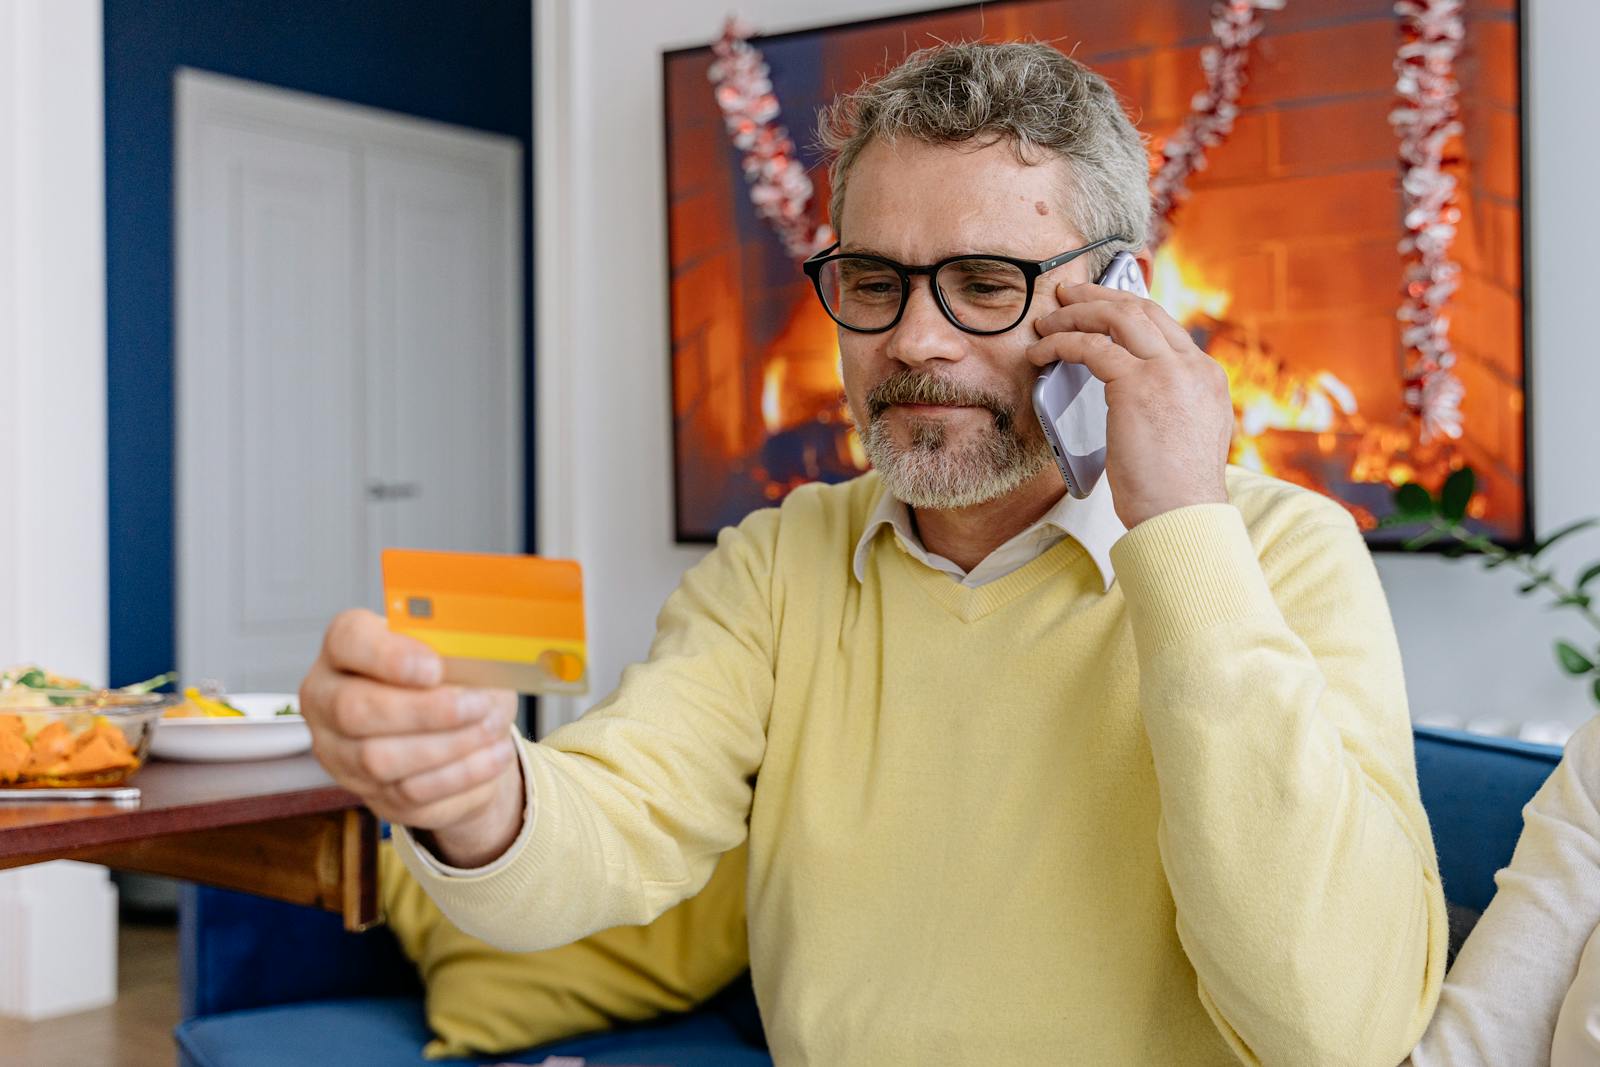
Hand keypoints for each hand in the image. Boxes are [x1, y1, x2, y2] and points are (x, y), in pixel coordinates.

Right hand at [299, 609, 524, 867]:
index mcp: (345, 646)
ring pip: (379, 759)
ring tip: (491, 729)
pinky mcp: (369, 793)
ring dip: (447, 746)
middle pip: (354, 710)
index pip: (348, 640)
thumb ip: (459, 653)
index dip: (389, 656)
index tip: (434, 668)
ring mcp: (339, 752)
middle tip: (477, 706)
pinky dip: (460, 774)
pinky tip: (493, 755)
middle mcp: (327, 698)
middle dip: (424, 711)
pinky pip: (409, 793)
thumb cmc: (452, 675)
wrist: (458, 728)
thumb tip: (479, 668)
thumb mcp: (462, 653)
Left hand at [1027, 281, 1232, 528]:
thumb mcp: (1185, 436)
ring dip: (1076, 314)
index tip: (1100, 308)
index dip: (1127, 309)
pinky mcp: (1137, 385)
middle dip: (1099, 297)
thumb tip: (1137, 398)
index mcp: (1207, 377)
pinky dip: (1061, 344)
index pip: (1164, 325)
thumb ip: (1170, 406)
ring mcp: (1169, 371)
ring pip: (1117, 317)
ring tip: (1048, 321)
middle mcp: (1192, 366)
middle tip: (1068, 297)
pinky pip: (1091, 347)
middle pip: (1142, 309)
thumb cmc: (1174, 492)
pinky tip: (1042, 352)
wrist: (1183, 516)